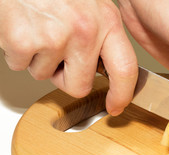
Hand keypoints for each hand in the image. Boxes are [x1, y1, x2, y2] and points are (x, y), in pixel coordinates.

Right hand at [0, 0, 137, 115]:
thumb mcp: (91, 6)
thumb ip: (103, 35)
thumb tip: (107, 69)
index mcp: (107, 21)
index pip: (125, 69)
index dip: (121, 94)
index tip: (115, 106)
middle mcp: (86, 30)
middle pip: (79, 86)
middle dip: (64, 78)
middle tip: (55, 54)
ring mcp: (56, 36)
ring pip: (45, 76)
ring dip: (38, 60)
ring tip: (38, 30)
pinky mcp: (25, 41)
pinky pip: (20, 66)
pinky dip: (17, 52)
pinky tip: (22, 28)